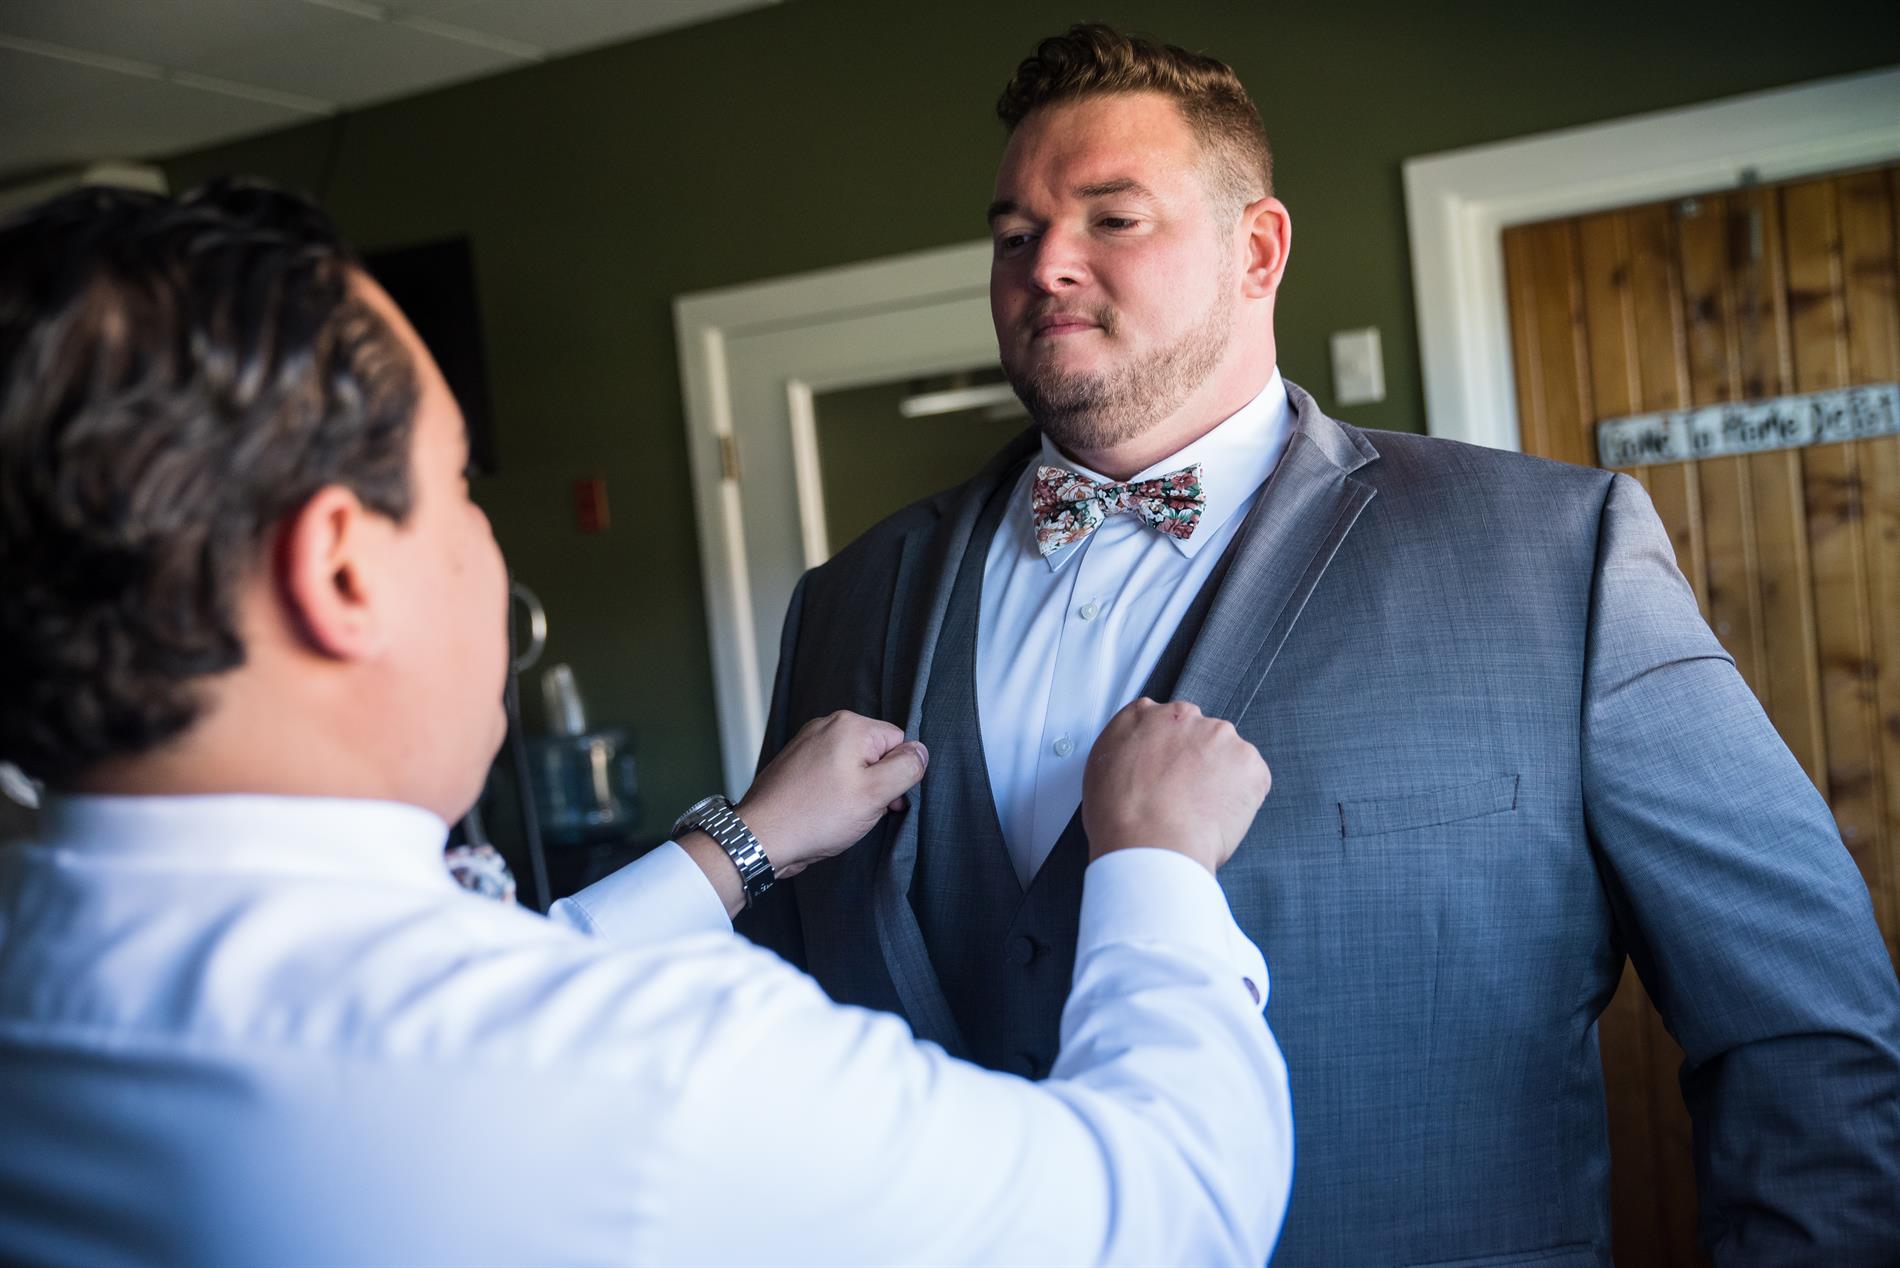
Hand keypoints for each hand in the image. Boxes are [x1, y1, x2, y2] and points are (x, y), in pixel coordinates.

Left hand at [737, 711, 927, 878]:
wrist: (760, 837)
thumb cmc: (815, 817)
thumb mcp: (875, 794)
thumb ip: (906, 768)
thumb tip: (920, 752)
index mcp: (849, 725)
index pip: (898, 742)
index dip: (898, 775)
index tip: (886, 801)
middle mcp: (826, 725)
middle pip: (875, 752)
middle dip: (876, 783)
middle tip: (862, 811)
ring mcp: (807, 743)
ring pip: (852, 765)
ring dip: (855, 790)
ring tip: (840, 814)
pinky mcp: (795, 763)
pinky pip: (830, 773)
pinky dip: (834, 792)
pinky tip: (825, 812)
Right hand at [1082, 698, 1269, 873]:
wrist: (1150, 844)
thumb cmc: (1119, 819)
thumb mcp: (1100, 769)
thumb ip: (1127, 750)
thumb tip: (1140, 760)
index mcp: (1143, 715)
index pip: (1164, 721)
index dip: (1169, 750)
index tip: (1169, 771)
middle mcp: (1182, 716)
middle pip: (1199, 734)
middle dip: (1198, 761)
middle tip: (1186, 796)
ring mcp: (1218, 736)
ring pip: (1228, 754)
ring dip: (1221, 777)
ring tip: (1201, 812)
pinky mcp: (1248, 761)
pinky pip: (1252, 778)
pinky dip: (1244, 798)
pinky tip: (1219, 817)